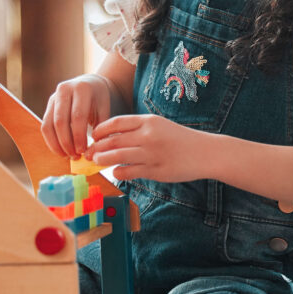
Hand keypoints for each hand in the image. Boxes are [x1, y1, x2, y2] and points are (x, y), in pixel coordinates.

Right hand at [41, 74, 113, 158]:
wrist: (89, 83)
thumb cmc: (99, 99)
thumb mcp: (104, 108)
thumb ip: (101, 128)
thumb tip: (95, 152)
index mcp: (82, 89)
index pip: (78, 116)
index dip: (79, 136)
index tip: (83, 151)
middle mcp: (65, 90)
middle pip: (60, 121)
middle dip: (67, 142)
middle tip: (75, 156)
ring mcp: (53, 97)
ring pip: (49, 125)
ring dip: (57, 144)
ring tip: (68, 156)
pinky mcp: (48, 105)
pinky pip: (45, 126)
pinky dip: (51, 141)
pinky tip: (61, 150)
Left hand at [87, 114, 210, 182]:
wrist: (204, 152)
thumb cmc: (179, 139)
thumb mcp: (159, 126)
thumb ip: (137, 129)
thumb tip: (111, 138)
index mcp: (149, 121)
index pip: (116, 123)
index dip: (100, 130)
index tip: (93, 136)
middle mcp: (148, 135)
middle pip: (113, 140)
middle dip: (96, 147)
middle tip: (88, 153)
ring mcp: (151, 154)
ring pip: (117, 156)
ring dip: (103, 159)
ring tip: (96, 161)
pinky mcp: (155, 170)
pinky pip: (129, 171)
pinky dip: (118, 172)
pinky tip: (116, 171)